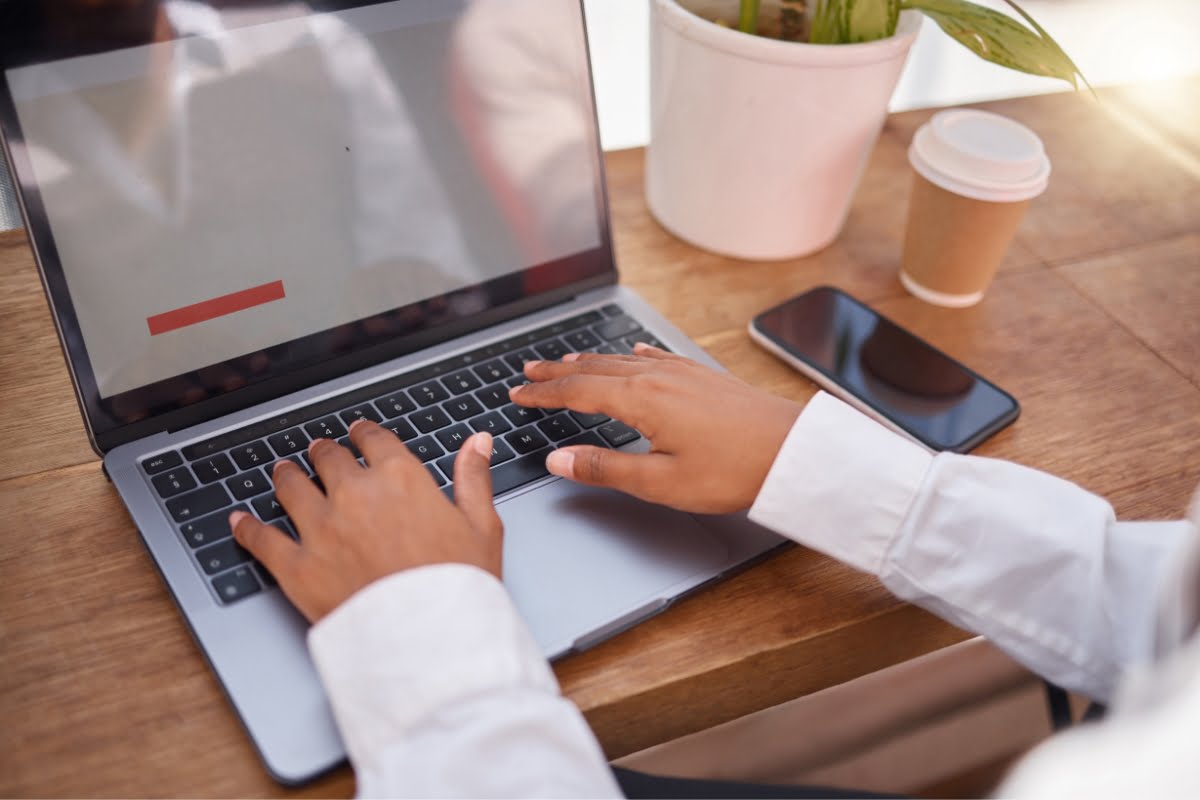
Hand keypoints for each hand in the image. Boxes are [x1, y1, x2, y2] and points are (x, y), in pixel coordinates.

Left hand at [228, 421, 502, 622]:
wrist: (428, 639)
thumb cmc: (459, 585)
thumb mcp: (482, 525)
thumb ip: (473, 478)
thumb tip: (476, 442)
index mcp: (400, 478)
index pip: (373, 441)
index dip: (364, 434)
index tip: (360, 435)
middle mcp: (354, 494)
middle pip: (328, 459)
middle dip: (324, 453)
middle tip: (320, 454)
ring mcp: (320, 528)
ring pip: (290, 487)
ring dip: (286, 476)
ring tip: (283, 473)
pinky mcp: (296, 566)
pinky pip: (261, 538)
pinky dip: (247, 527)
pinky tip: (239, 521)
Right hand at [510, 344, 803, 513]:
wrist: (793, 450)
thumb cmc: (733, 470)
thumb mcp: (661, 481)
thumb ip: (605, 468)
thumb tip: (559, 460)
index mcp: (641, 400)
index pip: (577, 392)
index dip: (543, 394)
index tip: (518, 394)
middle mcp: (658, 377)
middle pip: (595, 369)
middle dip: (558, 371)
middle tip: (529, 370)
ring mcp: (683, 373)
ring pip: (624, 360)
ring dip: (590, 360)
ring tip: (568, 361)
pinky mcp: (704, 377)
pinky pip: (658, 357)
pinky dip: (635, 354)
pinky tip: (637, 352)